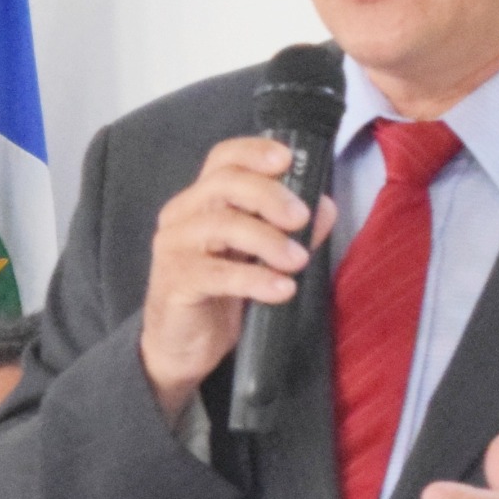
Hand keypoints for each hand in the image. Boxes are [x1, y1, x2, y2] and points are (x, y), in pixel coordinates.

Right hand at [139, 137, 338, 416]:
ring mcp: (174, 248)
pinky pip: (216, 274)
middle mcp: (182, 216)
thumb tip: (324, 207)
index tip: (287, 159)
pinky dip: (255, 280)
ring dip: (268, 241)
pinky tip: (281, 290)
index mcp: (202, 200)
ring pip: (221, 225)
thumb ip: (290, 230)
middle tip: (301, 219)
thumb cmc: (220, 294)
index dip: (254, 151)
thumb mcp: (259, 257)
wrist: (181, 347)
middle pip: (224, 184)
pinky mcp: (174, 283)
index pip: (223, 158)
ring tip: (298, 261)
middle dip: (269, 196)